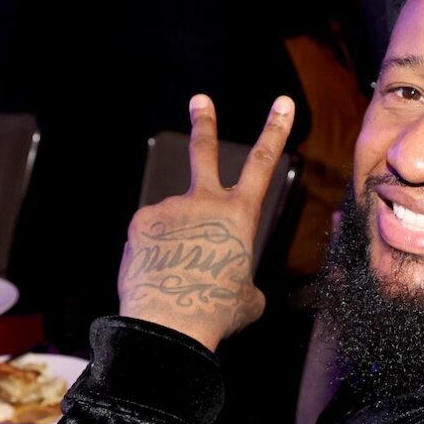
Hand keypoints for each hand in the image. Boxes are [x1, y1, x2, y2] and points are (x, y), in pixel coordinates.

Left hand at [117, 94, 294, 351]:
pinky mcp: (141, 222)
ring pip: (176, 222)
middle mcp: (204, 202)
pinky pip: (152, 236)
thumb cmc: (217, 313)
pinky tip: (158, 275)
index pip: (262, 163)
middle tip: (199, 100)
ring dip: (177, 245)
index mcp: (239, 216)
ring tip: (178, 279)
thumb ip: (243, 278)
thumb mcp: (249, 299)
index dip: (275, 131)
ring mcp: (170, 208)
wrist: (169, 323)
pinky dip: (156, 254)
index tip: (281, 103)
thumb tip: (232, 280)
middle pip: (203, 151)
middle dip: (204, 122)